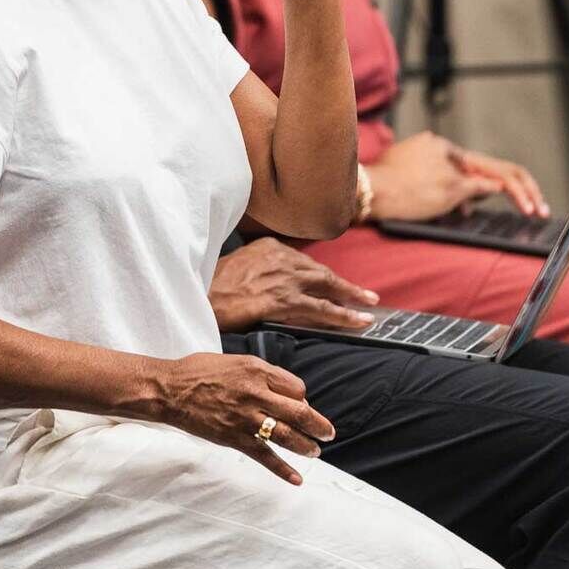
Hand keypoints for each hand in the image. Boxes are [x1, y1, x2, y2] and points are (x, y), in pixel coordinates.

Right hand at [144, 352, 335, 484]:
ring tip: (315, 451)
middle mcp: (256, 394)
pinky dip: (282, 469)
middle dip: (318, 425)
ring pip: (286, 435)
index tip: (299, 404)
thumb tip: (286, 390)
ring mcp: (246, 418)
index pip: (296, 388)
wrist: (170, 390)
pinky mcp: (235, 438)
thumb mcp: (236, 360)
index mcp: (257, 371)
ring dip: (306, 446)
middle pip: (299, 412)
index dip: (302, 397)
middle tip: (328, 432)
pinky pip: (264, 456)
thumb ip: (262, 373)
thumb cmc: (200, 371)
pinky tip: (296, 479)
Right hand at [208, 238, 379, 332]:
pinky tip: (358, 321)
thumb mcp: (240, 265)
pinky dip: (343, 315)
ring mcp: (284, 279)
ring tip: (369, 308)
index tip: (336, 285)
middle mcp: (281, 259)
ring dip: (351, 298)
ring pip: (327, 288)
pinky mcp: (283, 301)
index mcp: (270, 248)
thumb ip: (262, 269)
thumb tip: (275, 283)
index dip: (323, 277)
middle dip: (345, 286)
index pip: (305, 263)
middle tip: (366, 296)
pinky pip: (321, 309)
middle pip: (320, 273)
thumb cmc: (213, 286)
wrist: (199, 297)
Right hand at [366, 131, 546, 222]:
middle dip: (520, 184)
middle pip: (494, 165)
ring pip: (498, 174)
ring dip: (522, 193)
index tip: (498, 202)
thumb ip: (435, 182)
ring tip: (536, 209)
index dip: (486, 184)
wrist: (369, 188)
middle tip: (536, 202)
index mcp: (435, 145)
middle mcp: (448, 151)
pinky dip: (512, 194)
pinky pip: (487, 188)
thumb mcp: (410, 177)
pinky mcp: (453, 184)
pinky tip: (527, 204)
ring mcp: (452, 168)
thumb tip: (468, 204)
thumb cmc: (380, 186)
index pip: (471, 164)